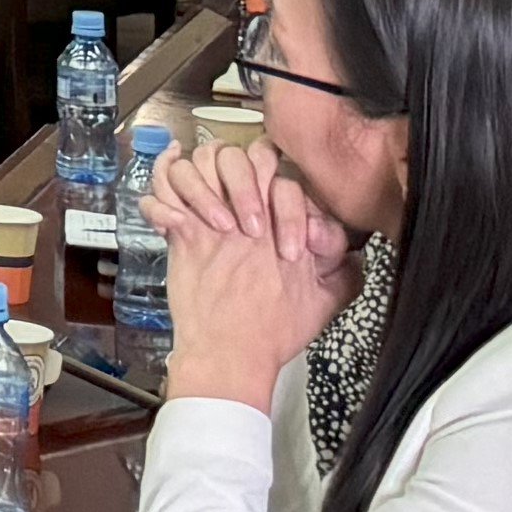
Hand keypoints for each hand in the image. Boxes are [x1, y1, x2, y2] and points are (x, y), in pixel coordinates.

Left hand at [148, 136, 353, 407]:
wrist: (232, 355)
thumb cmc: (271, 333)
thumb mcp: (325, 303)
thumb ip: (344, 274)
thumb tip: (354, 257)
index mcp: (280, 226)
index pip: (281, 171)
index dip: (274, 178)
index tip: (267, 206)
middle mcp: (245, 218)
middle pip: (234, 156)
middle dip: (230, 163)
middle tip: (228, 185)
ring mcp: (210, 225)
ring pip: (192, 168)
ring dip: (191, 175)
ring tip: (194, 189)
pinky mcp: (182, 239)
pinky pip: (159, 200)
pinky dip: (157, 198)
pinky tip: (165, 207)